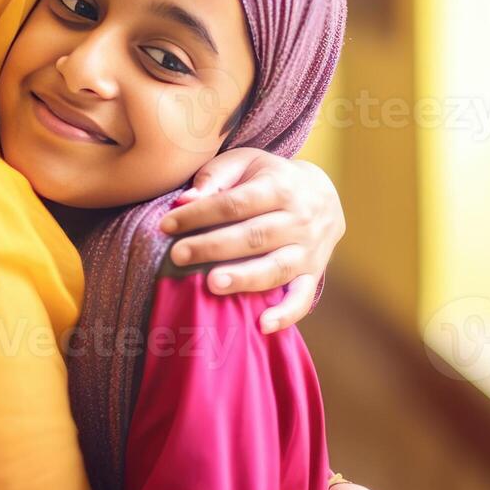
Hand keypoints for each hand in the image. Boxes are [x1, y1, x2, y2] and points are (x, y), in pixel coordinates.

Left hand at [158, 149, 344, 331]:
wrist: (322, 195)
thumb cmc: (269, 179)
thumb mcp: (245, 164)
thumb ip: (215, 178)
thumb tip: (185, 199)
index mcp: (280, 187)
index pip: (235, 203)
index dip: (199, 214)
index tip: (166, 225)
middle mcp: (300, 219)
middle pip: (254, 235)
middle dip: (213, 246)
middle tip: (178, 255)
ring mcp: (309, 250)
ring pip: (276, 267)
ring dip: (244, 278)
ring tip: (212, 284)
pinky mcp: (313, 275)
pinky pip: (302, 298)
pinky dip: (286, 314)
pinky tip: (263, 325)